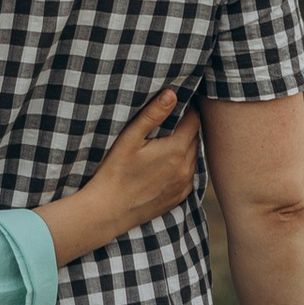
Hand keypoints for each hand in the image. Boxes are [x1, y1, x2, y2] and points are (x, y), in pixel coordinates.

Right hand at [39, 91, 201, 262]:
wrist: (109, 211)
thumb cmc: (115, 171)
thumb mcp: (130, 138)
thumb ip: (153, 114)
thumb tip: (172, 93)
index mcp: (177, 150)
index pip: (194, 120)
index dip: (187, 109)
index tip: (178, 103)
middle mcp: (187, 168)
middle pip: (195, 137)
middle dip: (186, 126)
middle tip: (171, 119)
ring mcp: (185, 185)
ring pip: (194, 156)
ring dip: (185, 146)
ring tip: (167, 139)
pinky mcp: (179, 197)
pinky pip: (189, 174)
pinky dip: (183, 165)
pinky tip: (166, 162)